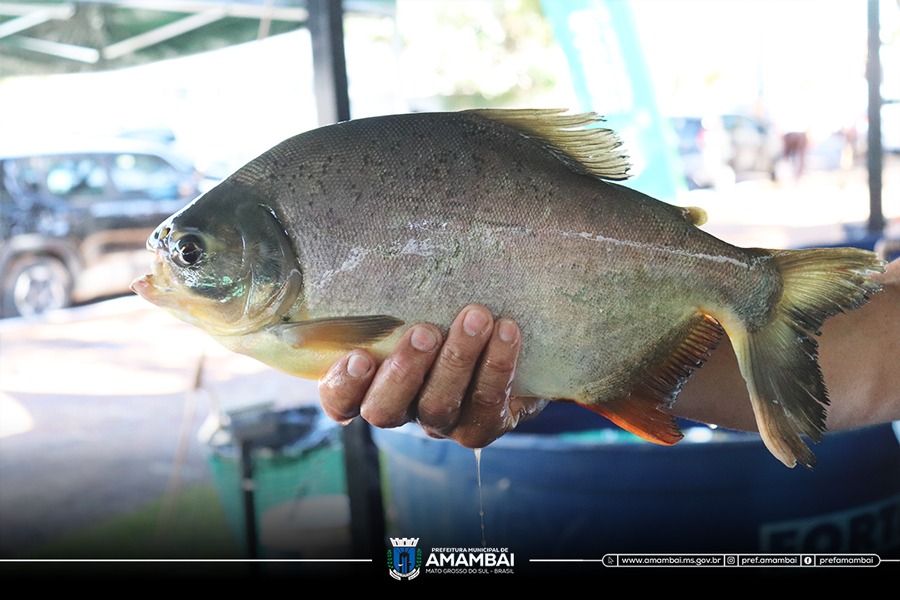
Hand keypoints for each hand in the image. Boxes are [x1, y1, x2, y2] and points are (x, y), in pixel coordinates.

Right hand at [318, 304, 546, 447]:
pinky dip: (497, 365)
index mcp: (371, 384)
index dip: (344, 386)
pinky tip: (507, 330)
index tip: (359, 356)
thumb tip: (382, 232)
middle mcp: (402, 410)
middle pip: (386, 410)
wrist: (514, 350)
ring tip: (476, 317)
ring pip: (438, 406)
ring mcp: (442, 424)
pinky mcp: (484, 425)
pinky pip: (486, 403)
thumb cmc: (447, 314)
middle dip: (404, 371)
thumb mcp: (415, 303)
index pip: (340, 400)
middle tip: (424, 331)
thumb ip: (396, 292)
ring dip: (456, 360)